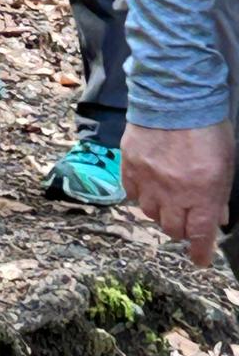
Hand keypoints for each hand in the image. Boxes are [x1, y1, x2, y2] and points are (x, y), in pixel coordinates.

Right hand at [122, 120, 233, 265]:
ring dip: (160, 213)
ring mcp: (148, 179)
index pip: (200, 235)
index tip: (199, 259)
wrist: (175, 96)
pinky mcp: (130, 164)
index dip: (199, 252)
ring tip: (166, 202)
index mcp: (202, 193)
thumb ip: (219, 195)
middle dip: (181, 230)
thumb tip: (218, 218)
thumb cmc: (207, 128)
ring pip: (150, 213)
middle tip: (185, 221)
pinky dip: (140, 196)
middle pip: (172, 228)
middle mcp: (173, 192)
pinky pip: (131, 193)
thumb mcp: (225, 164)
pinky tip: (147, 189)